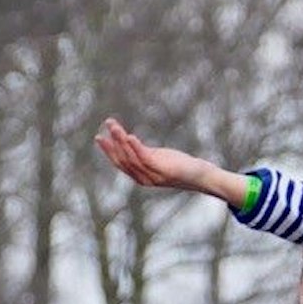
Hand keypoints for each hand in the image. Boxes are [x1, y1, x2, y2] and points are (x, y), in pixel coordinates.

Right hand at [95, 118, 245, 204]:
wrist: (203, 176)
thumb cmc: (182, 166)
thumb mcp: (159, 158)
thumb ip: (144, 153)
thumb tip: (130, 142)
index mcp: (142, 176)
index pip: (121, 163)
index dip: (109, 150)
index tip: (99, 136)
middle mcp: (145, 179)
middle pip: (123, 160)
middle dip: (112, 143)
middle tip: (107, 124)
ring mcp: (154, 177)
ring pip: (132, 158)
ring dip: (121, 140)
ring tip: (114, 126)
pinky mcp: (164, 172)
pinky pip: (146, 159)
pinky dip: (136, 148)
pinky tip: (129, 136)